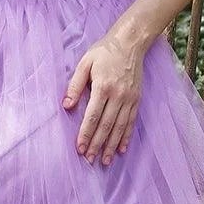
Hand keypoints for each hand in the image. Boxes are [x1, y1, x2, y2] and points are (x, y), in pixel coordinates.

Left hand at [62, 31, 145, 165]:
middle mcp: (118, 96)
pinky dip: (126, 137)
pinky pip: (131, 122)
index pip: (93, 116)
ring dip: (111, 145)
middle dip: (97, 144)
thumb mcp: (85, 63)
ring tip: (104, 160)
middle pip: (106, 125)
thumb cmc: (104, 52)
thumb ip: (75, 85)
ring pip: (120, 127)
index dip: (86, 133)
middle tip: (89, 159)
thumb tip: (67, 105)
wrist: (130, 43)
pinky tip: (121, 149)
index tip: (79, 148)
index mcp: (103, 87)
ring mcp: (129, 99)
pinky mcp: (136, 100)